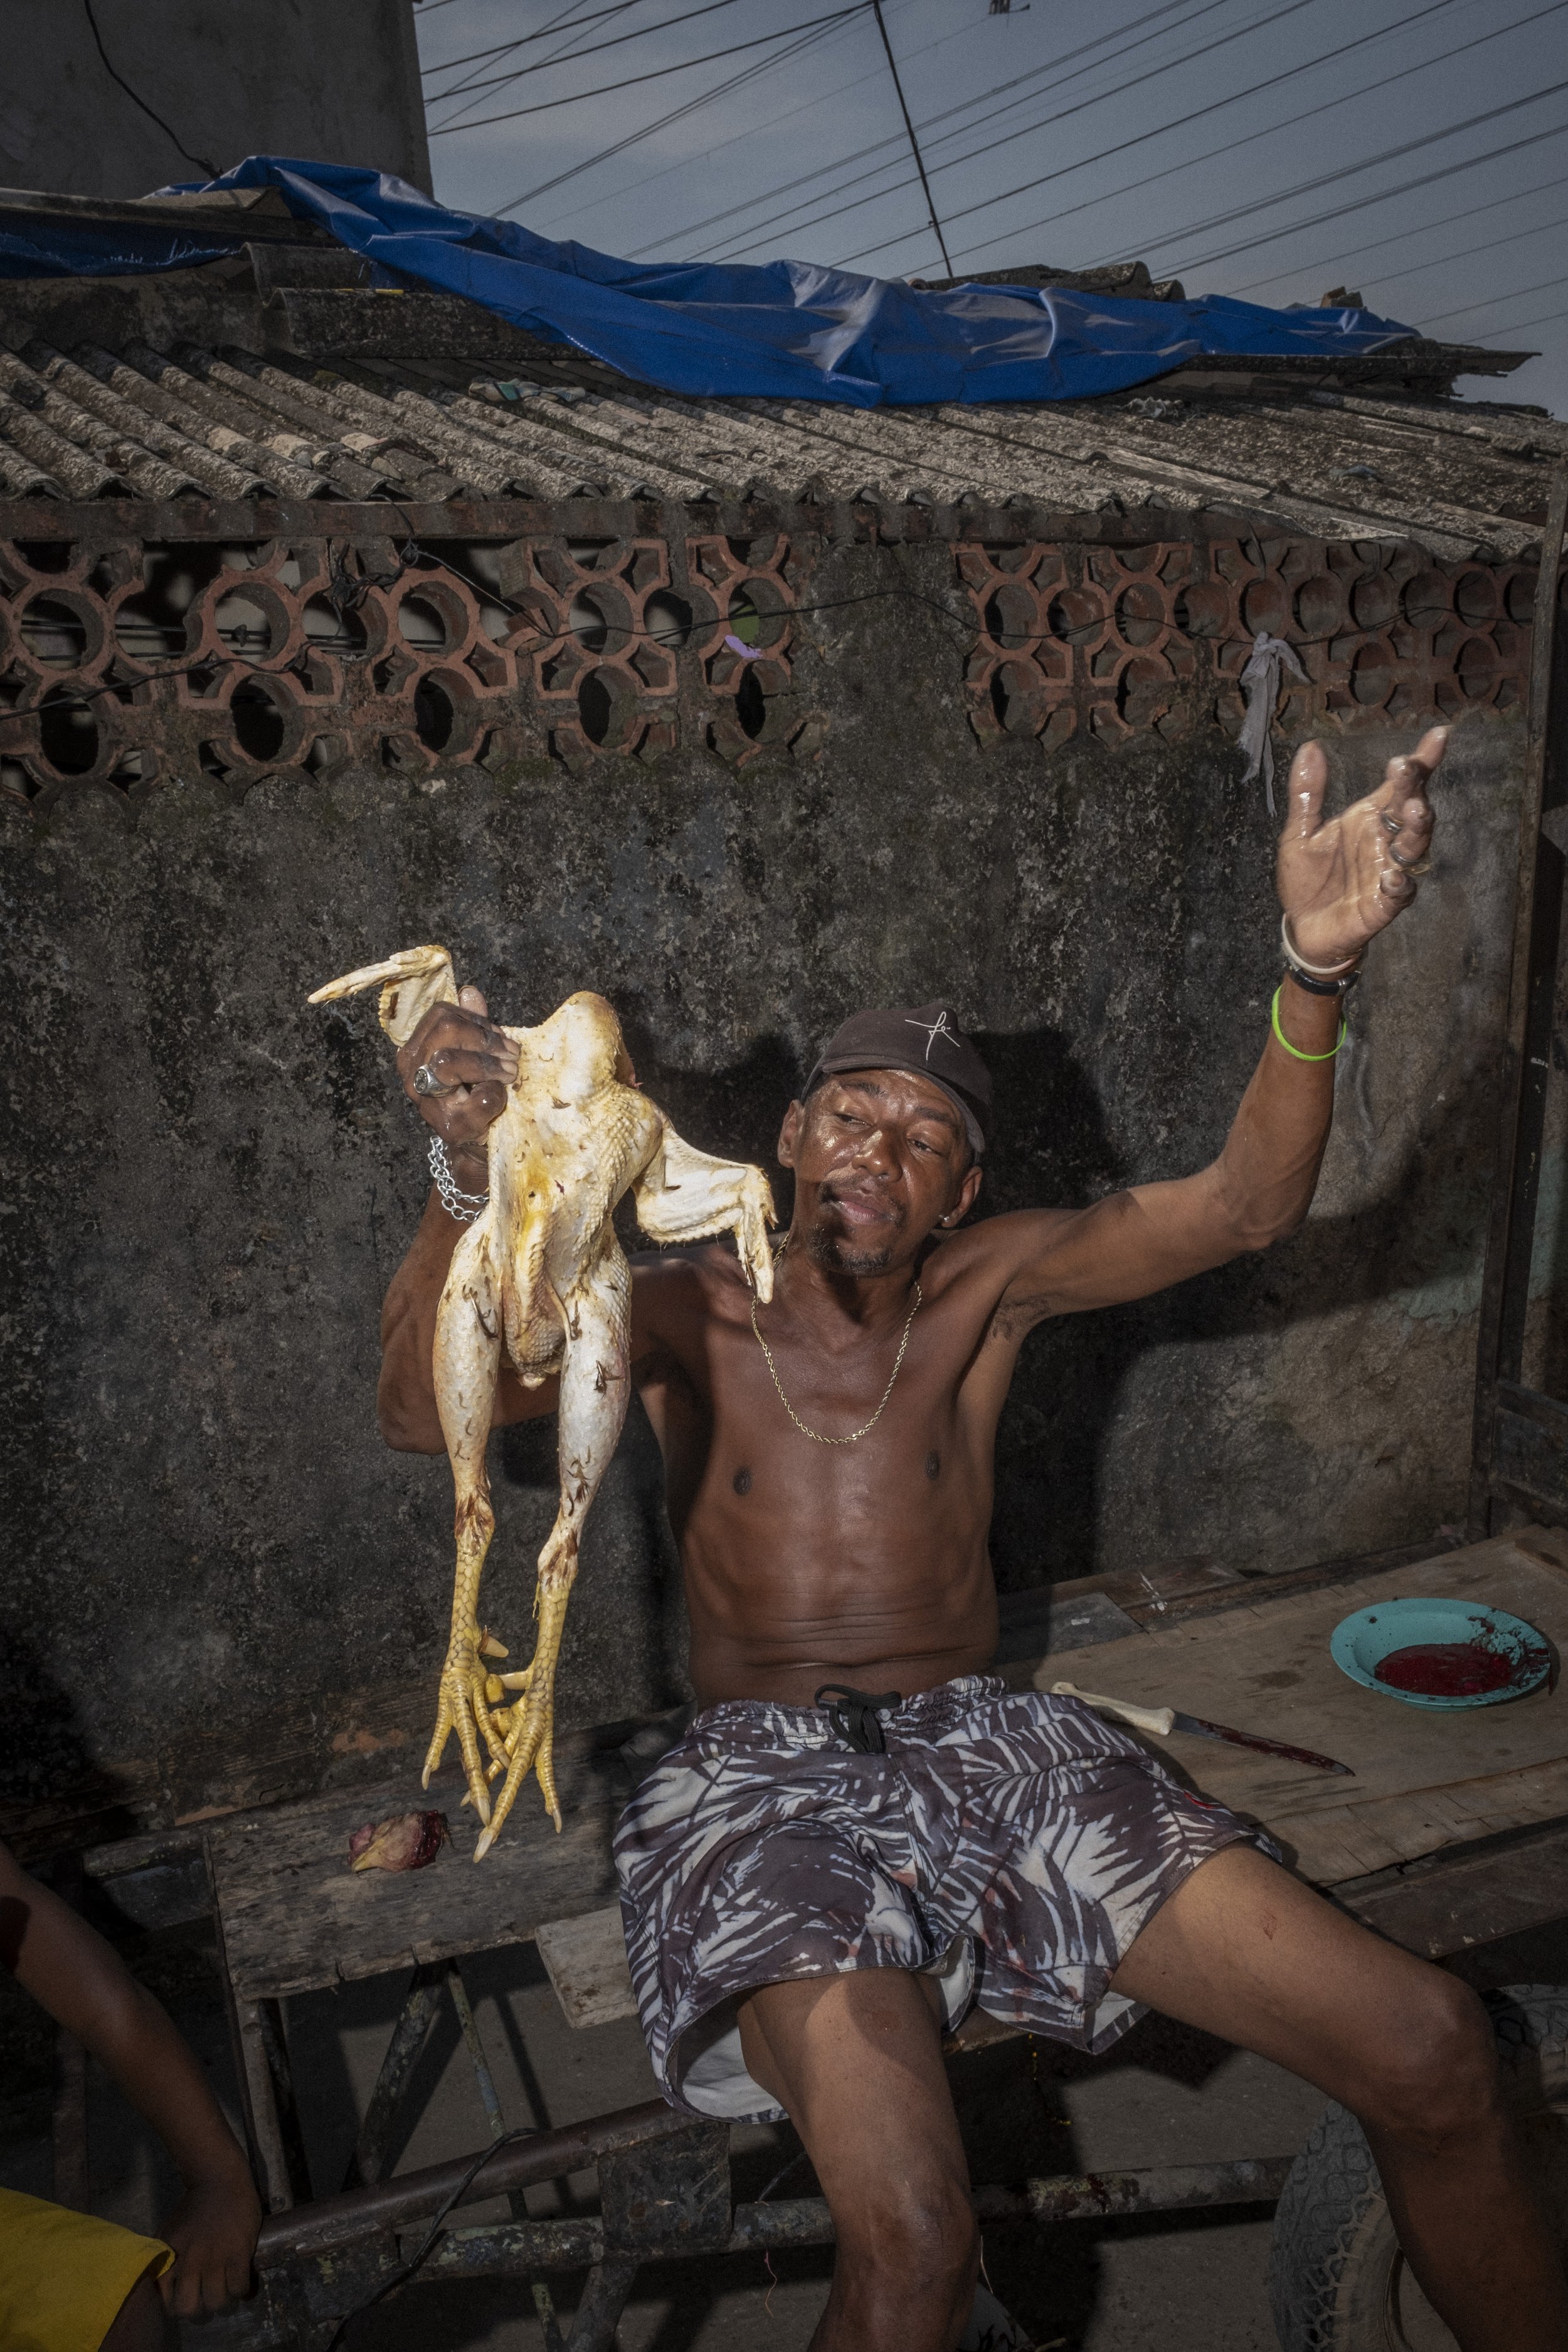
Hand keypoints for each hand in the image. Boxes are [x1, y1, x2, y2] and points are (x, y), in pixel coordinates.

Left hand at [158, 2164, 261, 2318]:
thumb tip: (165, 2289)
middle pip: (190, 2309)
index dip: (179, 2306)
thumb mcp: (168, 2235)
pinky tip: (241, 2280)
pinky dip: (242, 2290)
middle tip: (207, 2297)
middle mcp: (189, 2262)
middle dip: (200, 2308)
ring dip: (222, 2299)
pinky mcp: (238, 2252)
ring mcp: (215, 2258)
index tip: (189, 2298)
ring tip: (226, 2288)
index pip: (167, 2303)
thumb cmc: (192, 2208)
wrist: (218, 2178)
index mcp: (170, 2259)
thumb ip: (165, 2262)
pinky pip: (239, 2288)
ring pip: (217, 2302)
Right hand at [396, 985, 517, 1191]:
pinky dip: (498, 1095)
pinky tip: (500, 1098)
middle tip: (512, 1055)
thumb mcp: (473, 1052)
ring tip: (510, 1073)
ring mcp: (426, 1101)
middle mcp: (411, 1073)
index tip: (501, 1037)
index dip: (477, 1021)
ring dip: (490, 1065)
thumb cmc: (472, 1092)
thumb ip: (471, 1023)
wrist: (474, 1141)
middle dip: (485, 1040)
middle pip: (445, 1030)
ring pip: (450, 1062)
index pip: (442, 1015)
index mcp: (415, 1050)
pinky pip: (481, 1099)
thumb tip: (469, 992)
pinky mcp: (450, 1127)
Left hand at [1277, 727, 1446, 967]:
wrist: (1302, 927)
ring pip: (1415, 847)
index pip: (1400, 785)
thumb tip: (1310, 746)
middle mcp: (1386, 841)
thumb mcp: (1299, 833)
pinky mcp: (1384, 905)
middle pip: (1411, 809)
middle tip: (1407, 769)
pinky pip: (1401, 893)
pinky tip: (1392, 875)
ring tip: (1415, 810)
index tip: (1438, 735)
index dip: (1422, 761)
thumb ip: (1307, 793)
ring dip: (1417, 829)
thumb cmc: (1307, 878)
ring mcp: (1389, 871)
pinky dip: (1399, 884)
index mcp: (1370, 818)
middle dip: (1413, 789)